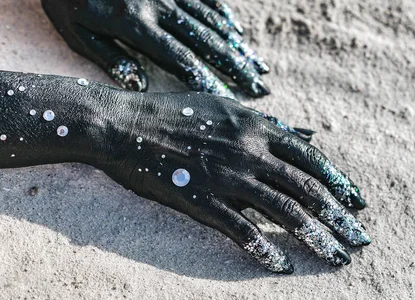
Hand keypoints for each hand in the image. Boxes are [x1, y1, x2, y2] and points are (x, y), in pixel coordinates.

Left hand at [41, 0, 269, 97]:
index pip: (181, 59)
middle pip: (207, 42)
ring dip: (237, 45)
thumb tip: (141, 85)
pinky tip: (236, 31)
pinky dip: (223, 15)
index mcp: (135, 25)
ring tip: (258, 65)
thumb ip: (110, 57)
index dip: (209, 81)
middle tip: (261, 86)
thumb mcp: (76, 29)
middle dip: (237, 67)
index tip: (231, 100)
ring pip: (211, 20)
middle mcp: (159, 6)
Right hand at [97, 91, 369, 272]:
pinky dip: (265, 249)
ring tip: (336, 258)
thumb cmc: (177, 114)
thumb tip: (312, 135)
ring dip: (315, 238)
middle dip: (339, 218)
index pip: (312, 160)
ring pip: (284, 212)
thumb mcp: (231, 109)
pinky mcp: (202, 200)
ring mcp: (228, 176)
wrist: (124, 125)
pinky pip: (241, 230)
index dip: (340, 184)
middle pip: (308, 189)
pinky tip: (283, 266)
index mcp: (259, 128)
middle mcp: (251, 151)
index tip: (360, 206)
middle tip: (360, 242)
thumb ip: (273, 125)